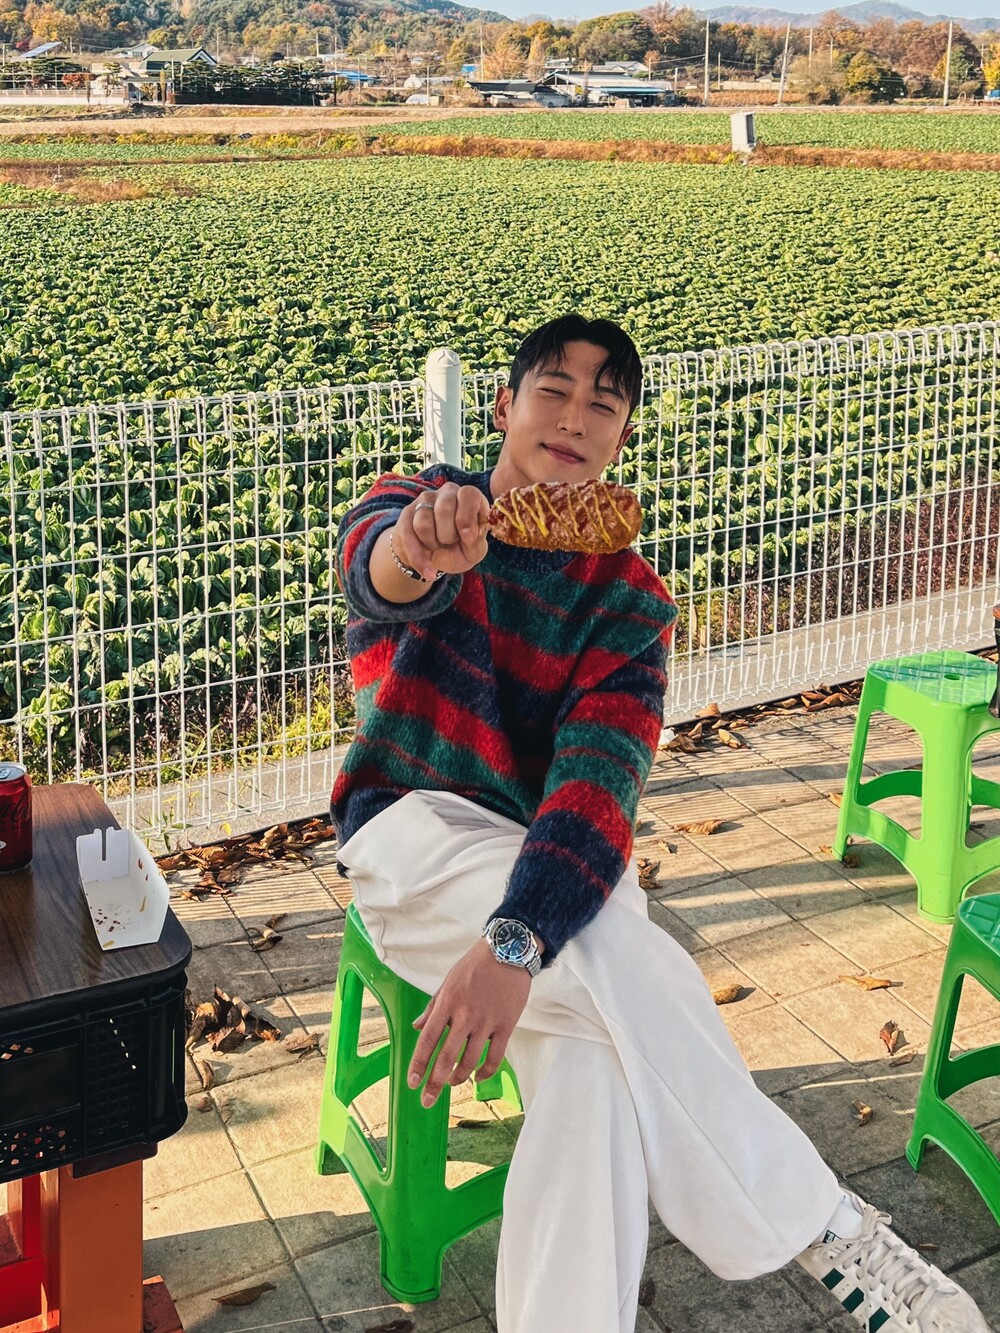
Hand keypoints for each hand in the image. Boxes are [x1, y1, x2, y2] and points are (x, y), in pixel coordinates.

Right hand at [393, 483, 489, 582]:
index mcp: (469, 498)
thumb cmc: (458, 550)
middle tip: (449, 543)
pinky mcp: (407, 513)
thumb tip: (471, 535)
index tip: (467, 538)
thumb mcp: (473, 551)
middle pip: (444, 507)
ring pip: (424, 521)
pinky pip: (408, 534)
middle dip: (448, 535)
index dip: (467, 517)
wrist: (432, 558)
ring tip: (436, 547)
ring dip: (432, 544)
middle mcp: (448, 492)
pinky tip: (427, 570)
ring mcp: (425, 500)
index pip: (468, 494)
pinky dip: (418, 557)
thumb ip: (477, 542)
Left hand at [408, 940, 530, 1106]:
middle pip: (447, 1057)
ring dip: (459, 1077)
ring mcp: (487, 1022)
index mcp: (448, 1003)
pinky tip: (478, 1077)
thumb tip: (417, 1027)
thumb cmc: (475, 965)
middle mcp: (465, 1016)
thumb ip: (433, 1006)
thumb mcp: (448, 981)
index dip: (419, 1064)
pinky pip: (495, 1057)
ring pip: (470, 1061)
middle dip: (435, 1083)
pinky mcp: (506, 1025)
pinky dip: (485, 1072)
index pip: (428, 1040)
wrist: (508, 951)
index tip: (412, 1083)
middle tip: (428, 1101)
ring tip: (452, 1083)